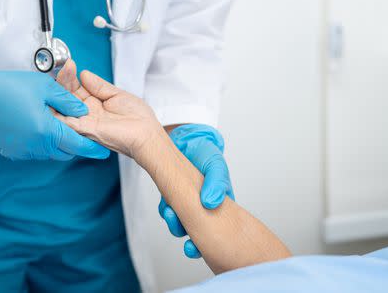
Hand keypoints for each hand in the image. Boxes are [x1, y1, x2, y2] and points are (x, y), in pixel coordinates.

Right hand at [0, 65, 109, 160]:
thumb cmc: (8, 88)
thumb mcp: (44, 87)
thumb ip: (67, 101)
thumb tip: (82, 111)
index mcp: (46, 130)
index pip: (77, 144)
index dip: (93, 148)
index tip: (104, 151)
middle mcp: (35, 146)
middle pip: (65, 151)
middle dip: (75, 144)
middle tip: (82, 133)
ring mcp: (23, 151)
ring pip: (50, 152)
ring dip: (58, 142)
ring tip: (58, 125)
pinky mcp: (13, 152)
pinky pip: (35, 151)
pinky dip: (42, 142)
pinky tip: (39, 126)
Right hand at [54, 63, 162, 159]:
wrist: (145, 134)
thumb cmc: (138, 118)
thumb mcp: (117, 94)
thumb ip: (99, 86)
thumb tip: (85, 74)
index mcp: (95, 103)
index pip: (76, 88)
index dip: (71, 77)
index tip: (69, 65)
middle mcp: (87, 112)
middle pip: (68, 96)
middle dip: (64, 81)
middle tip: (65, 68)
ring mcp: (85, 121)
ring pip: (64, 106)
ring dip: (59, 92)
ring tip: (58, 76)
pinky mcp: (86, 129)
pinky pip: (67, 121)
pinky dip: (59, 110)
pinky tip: (55, 96)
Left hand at [159, 124, 233, 257]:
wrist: (185, 139)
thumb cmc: (206, 153)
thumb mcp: (216, 166)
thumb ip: (217, 184)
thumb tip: (210, 203)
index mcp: (221, 205)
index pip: (219, 231)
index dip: (209, 243)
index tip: (198, 248)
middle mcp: (204, 207)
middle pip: (198, 233)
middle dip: (192, 242)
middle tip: (188, 244)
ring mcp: (186, 203)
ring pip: (181, 224)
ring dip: (176, 225)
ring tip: (171, 214)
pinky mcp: (171, 196)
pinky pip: (168, 211)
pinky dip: (166, 211)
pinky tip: (166, 206)